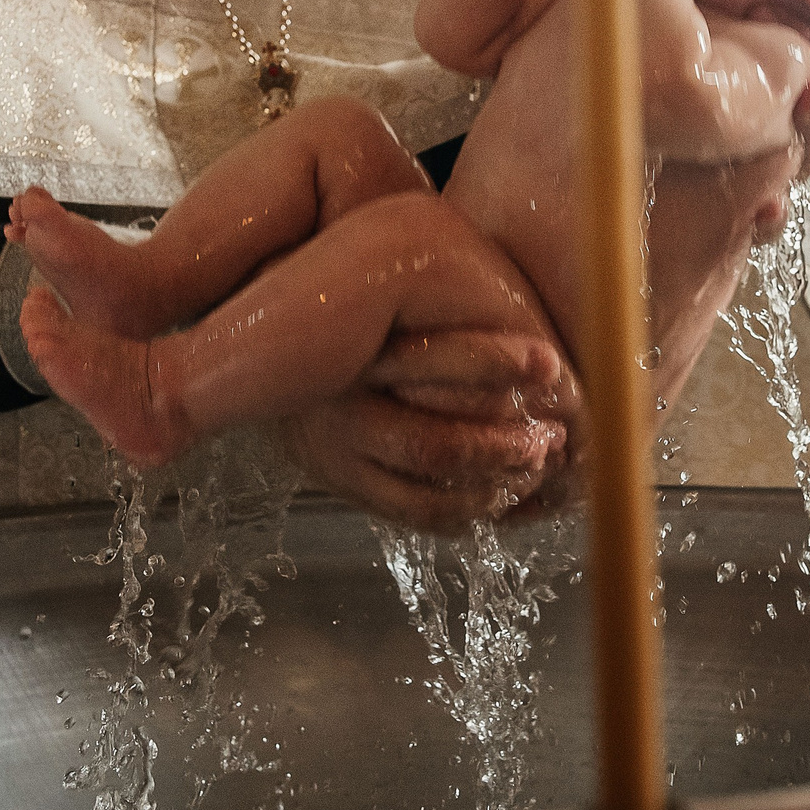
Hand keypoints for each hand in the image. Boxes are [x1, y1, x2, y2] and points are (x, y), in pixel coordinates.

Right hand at [283, 328, 579, 530]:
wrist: (258, 341)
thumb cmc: (351, 309)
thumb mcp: (385, 294)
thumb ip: (445, 309)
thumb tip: (539, 339)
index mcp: (360, 348)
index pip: (439, 359)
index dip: (501, 365)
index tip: (551, 366)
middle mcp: (342, 406)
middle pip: (436, 447)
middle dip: (504, 450)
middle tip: (551, 438)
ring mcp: (337, 453)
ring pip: (429, 494)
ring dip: (495, 487)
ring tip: (536, 466)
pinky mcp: (341, 482)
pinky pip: (415, 515)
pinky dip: (467, 513)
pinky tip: (499, 494)